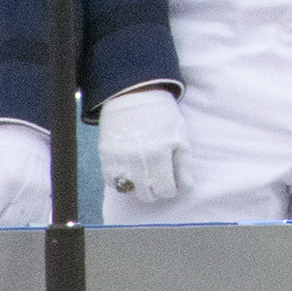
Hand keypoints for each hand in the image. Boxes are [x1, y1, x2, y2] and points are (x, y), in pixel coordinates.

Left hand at [0, 121, 52, 226]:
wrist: (29, 133)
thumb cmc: (3, 144)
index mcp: (9, 179)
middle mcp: (28, 190)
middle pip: (2, 223)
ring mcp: (40, 196)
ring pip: (16, 225)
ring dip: (0, 225)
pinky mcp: (46, 198)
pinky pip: (31, 220)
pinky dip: (17, 222)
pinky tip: (7, 212)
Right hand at [98, 87, 191, 205]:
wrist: (133, 94)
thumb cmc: (161, 115)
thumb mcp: (180, 136)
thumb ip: (184, 165)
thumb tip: (185, 189)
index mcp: (159, 155)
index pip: (166, 191)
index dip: (171, 189)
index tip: (171, 182)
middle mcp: (138, 161)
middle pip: (147, 196)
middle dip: (155, 190)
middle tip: (157, 177)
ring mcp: (119, 160)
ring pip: (129, 192)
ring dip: (137, 187)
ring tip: (143, 173)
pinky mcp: (105, 157)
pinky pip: (111, 183)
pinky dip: (120, 181)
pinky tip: (128, 169)